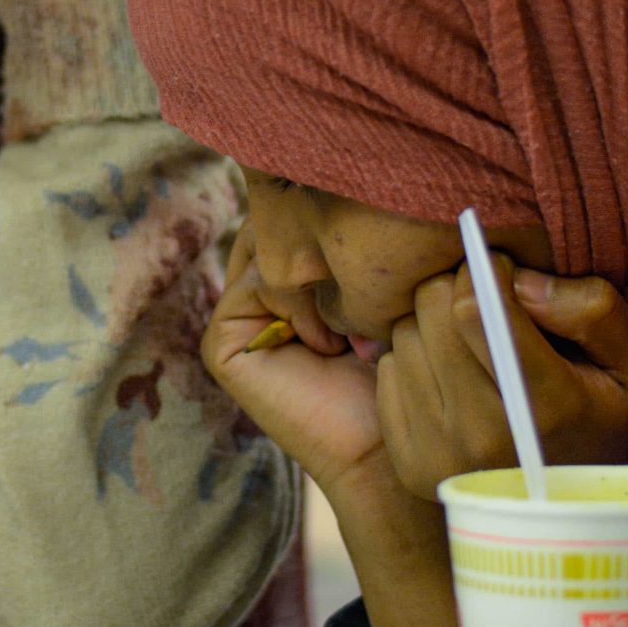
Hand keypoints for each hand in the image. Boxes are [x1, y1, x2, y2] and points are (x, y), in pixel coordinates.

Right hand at [200, 221, 385, 493]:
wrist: (393, 444)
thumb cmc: (406, 368)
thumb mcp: (382, 287)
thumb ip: (351, 241)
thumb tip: (348, 183)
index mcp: (287, 279)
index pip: (293, 215)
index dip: (328, 214)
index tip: (376, 242)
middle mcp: (253, 295)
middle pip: (273, 226)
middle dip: (317, 239)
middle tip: (365, 274)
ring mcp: (233, 319)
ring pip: (266, 251)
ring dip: (315, 278)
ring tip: (355, 325)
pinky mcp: (221, 343)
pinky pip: (255, 284)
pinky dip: (297, 306)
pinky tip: (331, 346)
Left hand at [377, 256, 627, 500]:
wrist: (571, 505)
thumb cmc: (601, 416)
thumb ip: (589, 309)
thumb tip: (516, 281)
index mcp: (545, 407)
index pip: (474, 313)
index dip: (482, 270)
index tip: (498, 267)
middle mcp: (483, 436)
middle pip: (432, 313)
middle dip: (455, 289)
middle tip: (482, 299)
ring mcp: (439, 455)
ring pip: (404, 337)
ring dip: (431, 325)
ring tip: (469, 344)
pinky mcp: (408, 463)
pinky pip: (385, 371)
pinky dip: (413, 361)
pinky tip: (449, 377)